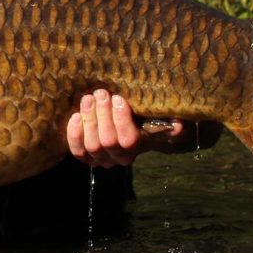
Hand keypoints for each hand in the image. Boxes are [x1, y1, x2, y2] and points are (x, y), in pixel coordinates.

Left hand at [67, 89, 189, 167]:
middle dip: (102, 115)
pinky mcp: (86, 156)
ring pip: (92, 145)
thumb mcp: (165, 117)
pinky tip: (75, 116)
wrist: (132, 125)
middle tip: (101, 93)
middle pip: (108, 142)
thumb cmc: (148, 117)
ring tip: (89, 99)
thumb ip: (173, 122)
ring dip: (89, 119)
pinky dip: (74, 135)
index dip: (121, 120)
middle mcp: (121, 157)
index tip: (119, 98)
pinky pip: (78, 151)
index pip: (129, 140)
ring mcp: (102, 159)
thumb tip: (178, 126)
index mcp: (141, 146)